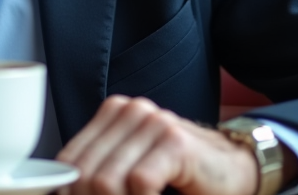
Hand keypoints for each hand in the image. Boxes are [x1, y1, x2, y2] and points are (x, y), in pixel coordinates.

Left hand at [57, 96, 266, 194]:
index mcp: (114, 113)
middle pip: (85, 172)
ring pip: (107, 181)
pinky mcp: (175, 141)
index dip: (67, 191)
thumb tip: (60, 192)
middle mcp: (131, 110)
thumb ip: (100, 174)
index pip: (69, 159)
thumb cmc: (183, 176)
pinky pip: (139, 183)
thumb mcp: (132, 171)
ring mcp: (154, 122)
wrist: (237, 171)